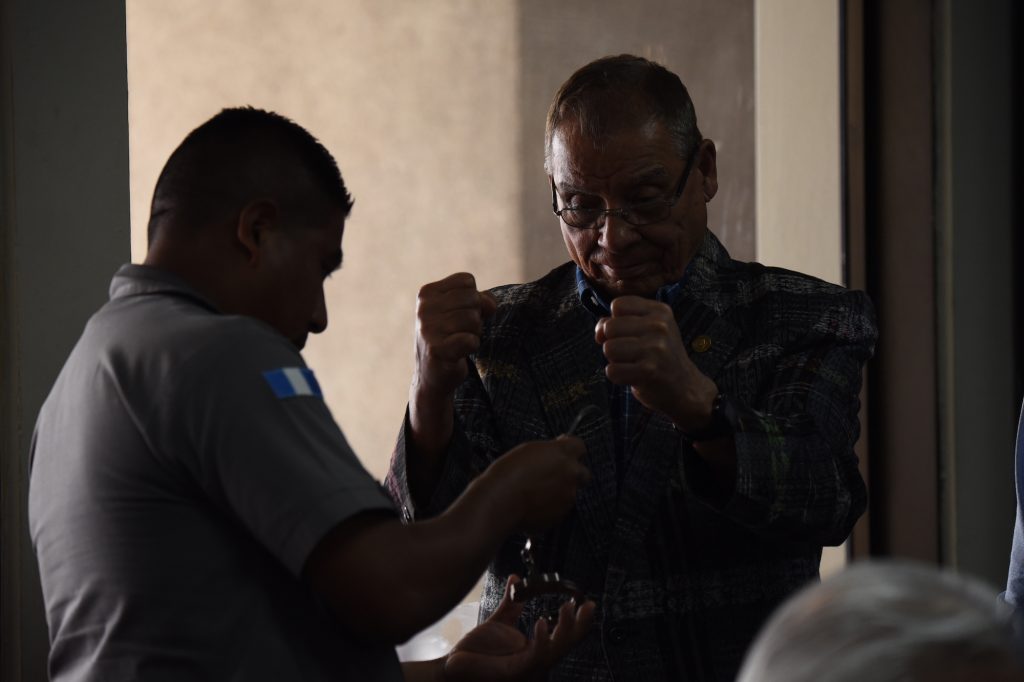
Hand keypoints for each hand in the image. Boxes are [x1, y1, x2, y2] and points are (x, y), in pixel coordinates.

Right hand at [412, 272, 497, 400]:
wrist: (432, 374)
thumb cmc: (450, 336)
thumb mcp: (462, 310)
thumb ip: (480, 299)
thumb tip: (490, 305)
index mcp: (427, 293)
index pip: (466, 280)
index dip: (474, 297)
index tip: (462, 313)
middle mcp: (424, 308)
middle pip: (472, 298)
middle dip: (476, 316)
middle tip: (462, 330)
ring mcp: (428, 329)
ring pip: (473, 319)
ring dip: (474, 332)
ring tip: (460, 341)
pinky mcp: (436, 350)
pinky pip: (470, 340)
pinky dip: (472, 346)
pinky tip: (460, 351)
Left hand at [444, 575, 595, 681]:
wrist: (453, 668)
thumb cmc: (476, 652)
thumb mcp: (499, 622)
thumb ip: (512, 602)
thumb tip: (517, 578)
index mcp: (535, 649)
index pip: (562, 635)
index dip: (576, 621)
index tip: (585, 602)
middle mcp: (536, 660)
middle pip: (566, 644)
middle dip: (580, 624)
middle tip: (588, 604)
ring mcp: (528, 668)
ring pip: (556, 649)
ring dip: (566, 628)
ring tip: (569, 607)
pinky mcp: (516, 672)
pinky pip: (535, 656)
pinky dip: (542, 640)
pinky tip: (543, 622)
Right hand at [481, 437, 588, 534]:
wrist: (500, 501)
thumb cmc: (507, 474)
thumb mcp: (528, 451)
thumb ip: (548, 452)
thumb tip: (553, 454)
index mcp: (562, 453)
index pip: (579, 446)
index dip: (570, 449)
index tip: (562, 450)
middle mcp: (571, 474)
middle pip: (583, 473)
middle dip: (572, 474)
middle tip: (554, 475)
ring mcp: (568, 496)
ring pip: (570, 493)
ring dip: (558, 492)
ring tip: (534, 493)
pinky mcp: (560, 515)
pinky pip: (559, 509)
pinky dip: (549, 508)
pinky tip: (531, 505)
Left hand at [595, 296, 717, 430]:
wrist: (684, 387)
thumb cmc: (660, 356)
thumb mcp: (648, 329)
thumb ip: (619, 322)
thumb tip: (599, 332)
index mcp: (660, 311)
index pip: (618, 305)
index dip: (615, 320)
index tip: (627, 334)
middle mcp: (659, 326)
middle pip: (609, 327)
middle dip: (613, 342)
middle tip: (632, 352)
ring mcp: (655, 349)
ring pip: (609, 348)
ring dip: (615, 360)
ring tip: (633, 363)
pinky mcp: (648, 371)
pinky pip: (612, 371)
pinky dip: (618, 376)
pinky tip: (634, 376)